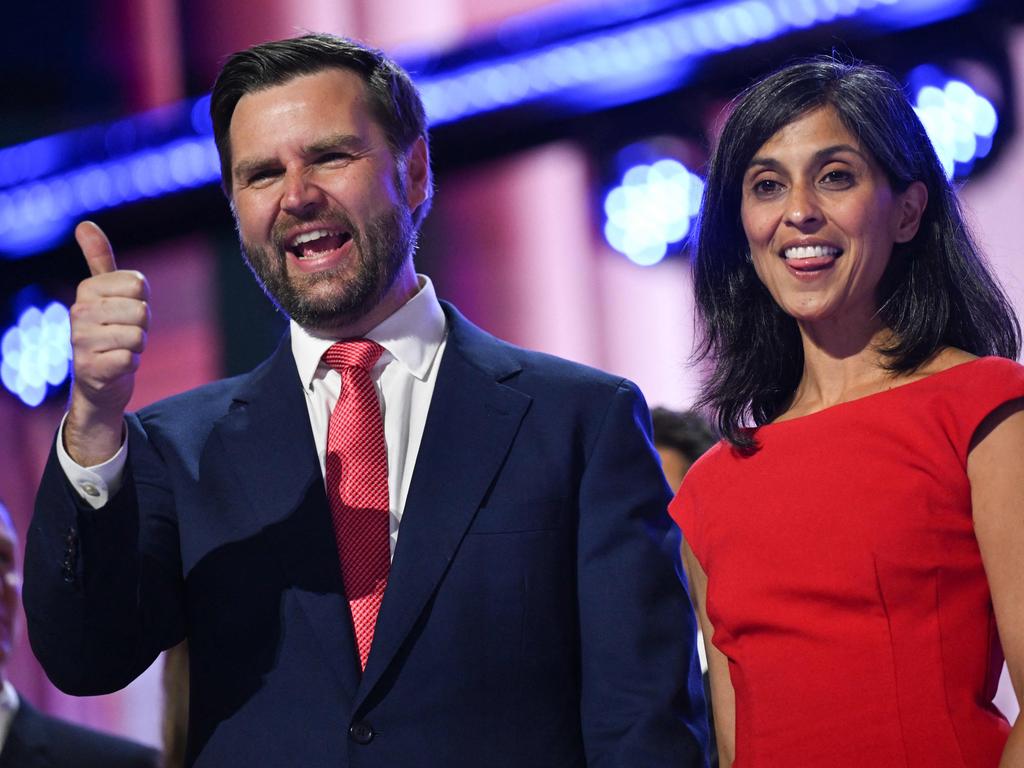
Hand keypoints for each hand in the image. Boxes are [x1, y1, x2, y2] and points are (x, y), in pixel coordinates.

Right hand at [64, 221, 149, 465]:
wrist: (99, 380)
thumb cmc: (110, 330)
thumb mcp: (106, 293)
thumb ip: (100, 259)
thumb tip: (85, 224)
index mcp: (87, 290)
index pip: (139, 284)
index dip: (142, 301)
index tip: (125, 311)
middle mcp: (78, 313)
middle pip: (142, 311)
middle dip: (142, 326)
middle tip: (124, 333)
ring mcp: (81, 342)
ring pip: (138, 336)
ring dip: (138, 346)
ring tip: (119, 348)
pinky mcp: (90, 368)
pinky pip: (130, 359)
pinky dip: (131, 365)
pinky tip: (116, 366)